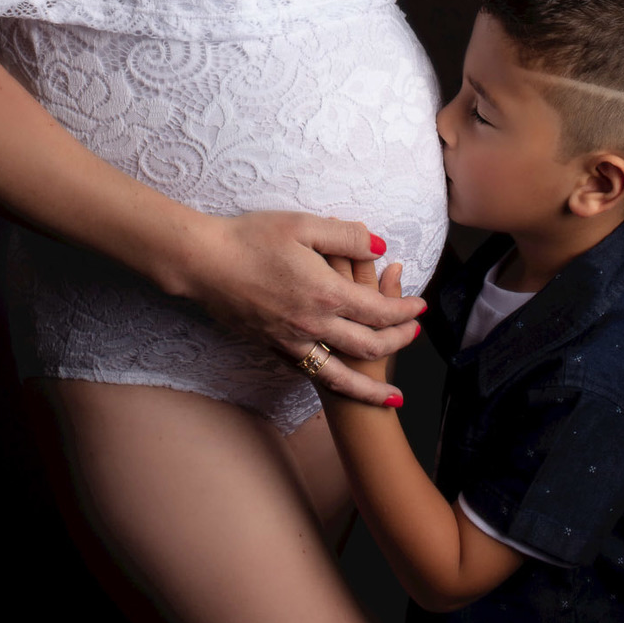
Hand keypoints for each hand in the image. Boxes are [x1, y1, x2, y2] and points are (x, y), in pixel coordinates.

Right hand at [181, 210, 425, 404]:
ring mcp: (291, 341)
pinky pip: (310, 372)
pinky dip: (332, 383)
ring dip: (370, 388)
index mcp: (325, 292)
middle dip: (397, 343)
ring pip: (340, 375)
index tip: (420, 307)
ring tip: (391, 398)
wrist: (203, 263)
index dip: (404, 311)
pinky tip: (339, 382)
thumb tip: (380, 246)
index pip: (378, 311)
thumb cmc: (251, 238)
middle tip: (414, 337)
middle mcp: (313, 324)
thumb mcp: (303, 224)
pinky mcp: (272, 347)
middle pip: (367, 345)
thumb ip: (346, 236)